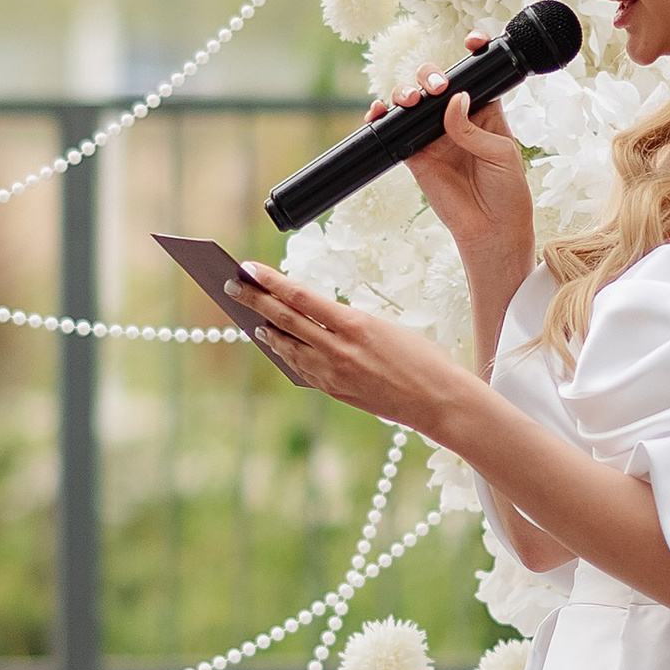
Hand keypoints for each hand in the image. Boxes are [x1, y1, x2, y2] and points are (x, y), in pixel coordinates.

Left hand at [228, 264, 479, 436]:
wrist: (438, 401)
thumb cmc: (421, 358)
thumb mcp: (385, 326)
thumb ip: (346, 322)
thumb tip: (311, 316)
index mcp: (355, 325)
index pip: (302, 297)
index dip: (271, 282)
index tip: (249, 268)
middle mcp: (339, 350)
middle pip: (285, 320)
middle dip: (255, 301)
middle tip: (231, 286)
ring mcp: (334, 374)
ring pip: (288, 346)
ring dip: (266, 328)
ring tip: (248, 315)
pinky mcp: (334, 391)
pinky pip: (301, 367)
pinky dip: (284, 352)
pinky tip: (274, 342)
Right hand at [373, 37, 535, 272]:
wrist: (491, 229)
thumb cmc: (506, 190)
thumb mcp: (499, 153)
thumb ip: (472, 127)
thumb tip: (452, 100)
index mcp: (485, 111)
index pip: (476, 74)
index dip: (474, 51)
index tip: (472, 40)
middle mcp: (456, 118)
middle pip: (436, 81)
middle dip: (430, 74)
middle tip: (436, 88)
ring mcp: (433, 135)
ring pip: (412, 101)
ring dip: (406, 91)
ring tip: (411, 100)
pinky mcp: (413, 154)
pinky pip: (393, 130)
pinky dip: (381, 117)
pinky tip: (379, 111)